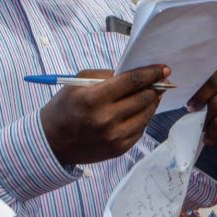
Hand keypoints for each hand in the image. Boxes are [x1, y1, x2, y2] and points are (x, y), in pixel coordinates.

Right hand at [40, 65, 168, 165]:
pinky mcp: (119, 149)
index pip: (132, 81)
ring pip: (146, 114)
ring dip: (153, 102)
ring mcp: (114, 137)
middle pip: (143, 98)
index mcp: (94, 99)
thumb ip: (107, 75)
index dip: (151, 73)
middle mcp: (106, 120)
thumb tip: (134, 73)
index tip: (164, 68)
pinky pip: (140, 129)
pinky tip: (141, 110)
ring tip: (153, 93)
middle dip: (156, 87)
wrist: (52, 142)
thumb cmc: (65, 107)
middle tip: (162, 80)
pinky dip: (143, 117)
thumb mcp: (79, 82)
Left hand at [187, 68, 216, 148]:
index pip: (214, 82)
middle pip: (216, 104)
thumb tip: (191, 109)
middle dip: (205, 119)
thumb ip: (202, 94)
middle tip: (202, 127)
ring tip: (209, 137)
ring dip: (212, 133)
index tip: (190, 108)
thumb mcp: (213, 91)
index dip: (200, 96)